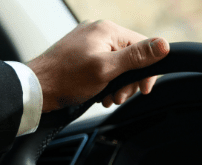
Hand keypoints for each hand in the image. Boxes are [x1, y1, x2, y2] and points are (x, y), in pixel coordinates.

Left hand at [26, 20, 169, 111]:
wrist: (38, 88)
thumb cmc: (67, 79)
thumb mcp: (107, 69)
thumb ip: (136, 57)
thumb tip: (163, 45)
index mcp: (107, 30)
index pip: (143, 46)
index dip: (147, 71)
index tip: (143, 90)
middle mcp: (99, 32)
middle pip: (131, 57)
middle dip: (129, 81)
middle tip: (119, 97)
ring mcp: (90, 42)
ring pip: (119, 64)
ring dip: (118, 84)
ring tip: (107, 97)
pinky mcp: (83, 53)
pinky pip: (105, 65)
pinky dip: (106, 82)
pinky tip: (100, 93)